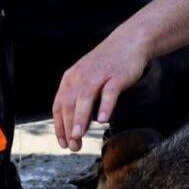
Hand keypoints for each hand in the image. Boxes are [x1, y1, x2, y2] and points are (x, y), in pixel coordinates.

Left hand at [52, 37, 148, 151]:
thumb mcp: (87, 79)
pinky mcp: (116, 76)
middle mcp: (81, 77)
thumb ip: (81, 101)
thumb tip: (76, 127)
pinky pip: (109, 92)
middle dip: (69, 127)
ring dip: (80, 118)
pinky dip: (105, 106)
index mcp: (71, 79)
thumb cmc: (107, 64)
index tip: (63, 143)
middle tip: (72, 146)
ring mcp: (99, 75)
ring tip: (78, 135)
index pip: (59, 106)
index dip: (59, 126)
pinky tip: (103, 120)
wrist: (129, 42)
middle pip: (70, 104)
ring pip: (85, 98)